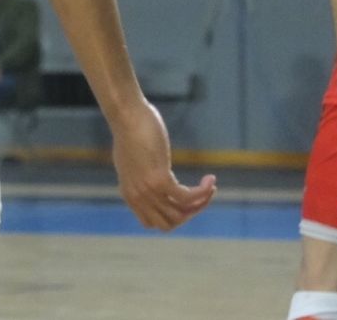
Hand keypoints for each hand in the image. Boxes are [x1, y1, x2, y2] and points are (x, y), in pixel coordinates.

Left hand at [111, 101, 216, 230]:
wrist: (125, 114)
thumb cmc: (130, 130)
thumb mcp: (131, 160)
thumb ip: (139, 174)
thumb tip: (150, 176)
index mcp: (129, 195)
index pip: (154, 223)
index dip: (173, 216)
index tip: (185, 201)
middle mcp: (138, 197)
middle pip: (170, 223)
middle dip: (190, 212)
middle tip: (200, 195)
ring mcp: (148, 190)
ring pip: (182, 213)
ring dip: (201, 203)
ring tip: (210, 187)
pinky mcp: (160, 179)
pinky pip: (188, 197)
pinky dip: (204, 192)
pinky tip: (210, 180)